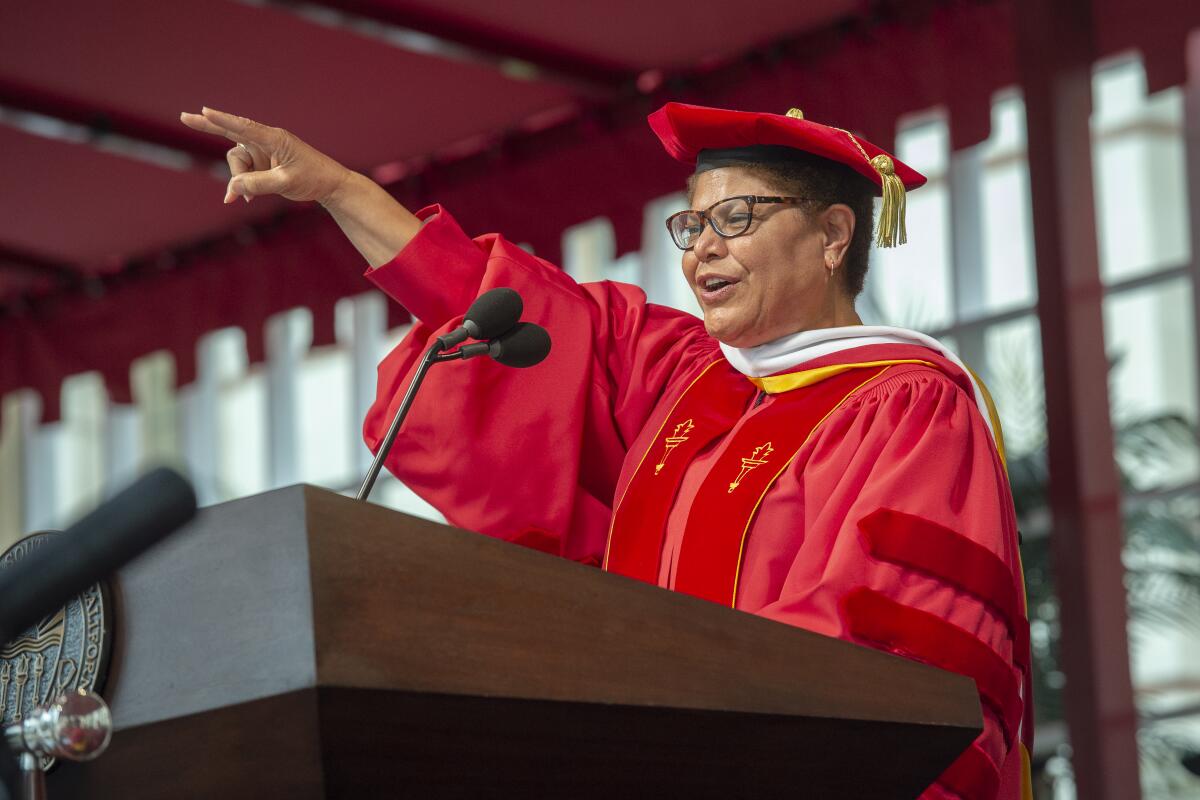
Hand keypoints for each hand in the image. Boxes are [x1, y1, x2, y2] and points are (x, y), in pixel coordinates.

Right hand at [179, 107, 351, 205]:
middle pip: (231, 135)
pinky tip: (237, 199)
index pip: (244, 127)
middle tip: (183, 117)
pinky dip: (241, 184)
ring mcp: (263, 152)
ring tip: (249, 199)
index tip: (205, 111)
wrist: (329, 185)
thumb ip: (257, 185)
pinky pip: (243, 172)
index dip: (222, 120)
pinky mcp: (263, 163)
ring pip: (236, 162)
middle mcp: (266, 141)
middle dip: (208, 128)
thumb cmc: (313, 178)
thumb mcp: (285, 184)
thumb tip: (231, 189)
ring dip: (238, 179)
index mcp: (275, 139)